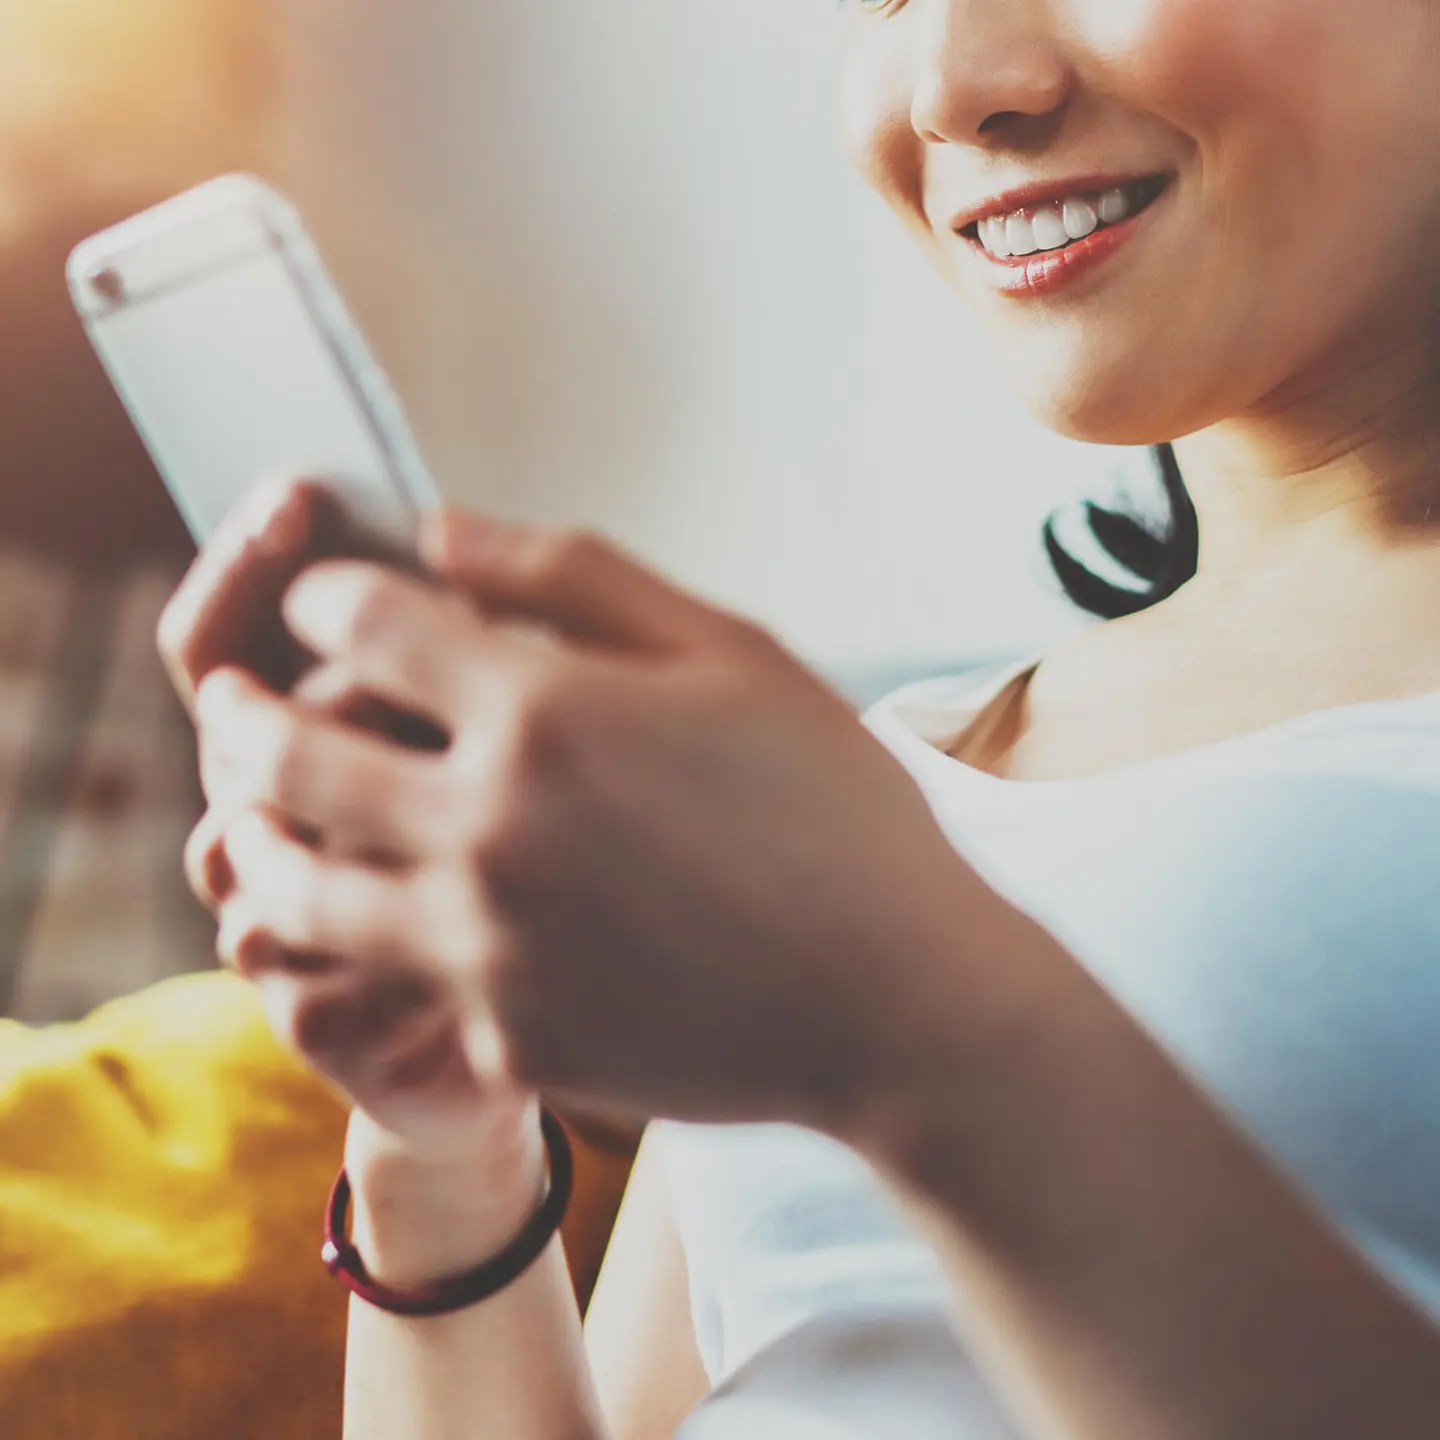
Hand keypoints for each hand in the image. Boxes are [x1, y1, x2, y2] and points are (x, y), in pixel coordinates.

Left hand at [183, 501, 979, 1136]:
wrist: (894, 1001)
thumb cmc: (835, 813)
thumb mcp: (732, 652)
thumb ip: (579, 577)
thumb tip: (444, 531)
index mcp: (543, 711)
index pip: (363, 619)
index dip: (325, 591)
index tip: (328, 594)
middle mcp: (489, 828)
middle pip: (290, 752)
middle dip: (241, 709)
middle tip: (227, 697)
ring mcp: (486, 945)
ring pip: (299, 887)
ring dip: (255, 836)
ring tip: (246, 815)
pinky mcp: (502, 1033)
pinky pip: (387, 979)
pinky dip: (357, 938)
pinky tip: (372, 913)